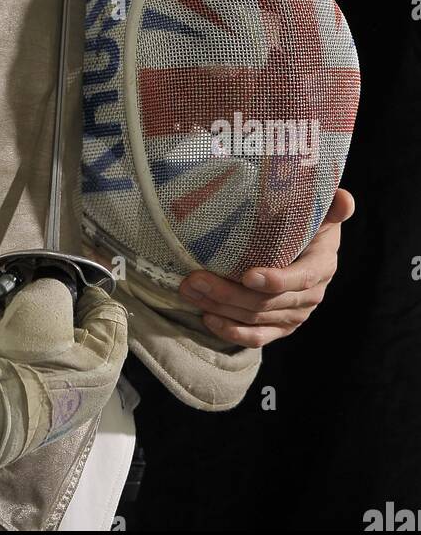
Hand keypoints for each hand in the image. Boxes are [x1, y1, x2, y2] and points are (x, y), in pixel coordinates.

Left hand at [177, 186, 355, 346]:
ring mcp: (295, 314)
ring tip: (190, 291)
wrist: (307, 248)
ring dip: (220, 308)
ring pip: (256, 318)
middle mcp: (311, 296)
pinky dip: (232, 332)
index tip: (247, 275)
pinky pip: (257, 336)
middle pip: (268, 302)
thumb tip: (345, 198)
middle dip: (228, 293)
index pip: (300, 279)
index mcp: (321, 265)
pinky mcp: (281, 326)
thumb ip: (330, 205)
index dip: (276, 280)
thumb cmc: (307, 223)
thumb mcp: (320, 211)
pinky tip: (208, 318)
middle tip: (195, 279)